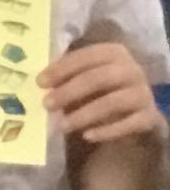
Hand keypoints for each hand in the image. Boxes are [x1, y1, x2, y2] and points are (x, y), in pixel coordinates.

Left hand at [43, 40, 167, 146]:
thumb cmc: (101, 89)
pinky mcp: (149, 117)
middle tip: (46, 104)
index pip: (85, 56)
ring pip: (112, 103)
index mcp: (113, 52)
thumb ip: (66, 76)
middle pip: (98, 78)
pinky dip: (106, 131)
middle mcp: (132, 69)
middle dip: (69, 91)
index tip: (40, 83)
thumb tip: (41, 84)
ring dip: (83, 115)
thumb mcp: (85, 77)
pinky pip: (128, 124)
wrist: (135, 112)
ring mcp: (143, 93)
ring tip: (62, 125)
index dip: (62, 69)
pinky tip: (86, 136)